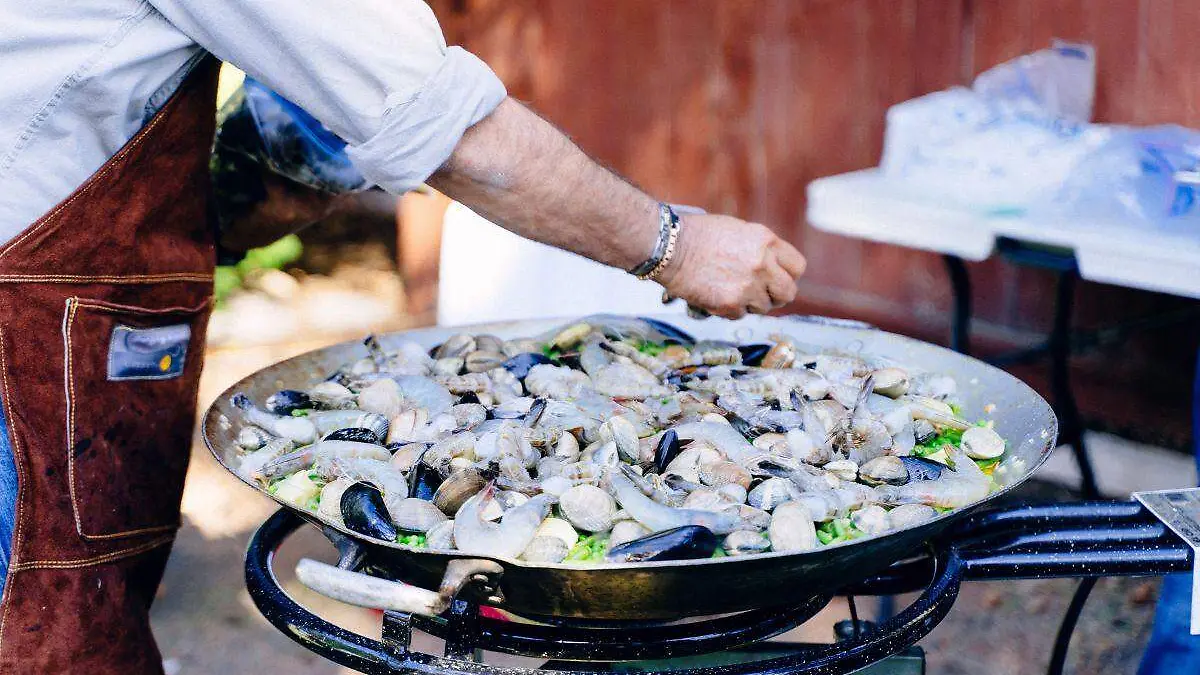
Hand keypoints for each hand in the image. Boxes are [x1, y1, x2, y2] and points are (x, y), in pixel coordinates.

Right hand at [657, 214, 806, 318]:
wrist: (670, 248)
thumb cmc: (698, 235)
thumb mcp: (739, 231)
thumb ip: (760, 249)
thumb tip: (772, 266)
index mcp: (766, 242)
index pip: (797, 267)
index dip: (788, 274)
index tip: (779, 278)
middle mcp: (763, 265)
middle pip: (788, 293)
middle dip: (777, 295)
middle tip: (763, 294)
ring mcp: (748, 287)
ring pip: (764, 307)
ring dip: (751, 303)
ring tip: (731, 290)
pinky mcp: (731, 304)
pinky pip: (741, 315)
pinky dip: (731, 310)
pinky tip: (717, 295)